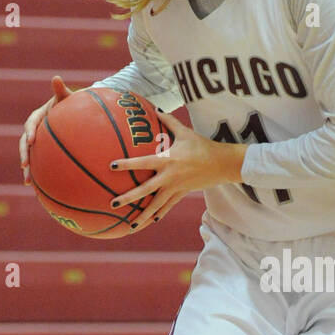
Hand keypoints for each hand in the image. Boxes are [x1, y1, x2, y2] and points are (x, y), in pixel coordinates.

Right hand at [20, 76, 74, 184]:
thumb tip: (56, 78)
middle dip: (24, 155)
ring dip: (29, 170)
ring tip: (28, 183)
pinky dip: (40, 175)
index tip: (32, 140)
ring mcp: (39, 142)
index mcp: (38, 116)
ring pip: (31, 156)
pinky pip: (41, 163)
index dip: (29, 131)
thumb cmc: (72, 103)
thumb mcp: (67, 96)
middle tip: (24, 165)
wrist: (75, 114)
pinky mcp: (45, 152)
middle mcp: (35, 131)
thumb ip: (61, 90)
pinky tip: (42, 189)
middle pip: (25, 143)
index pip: (31, 123)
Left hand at [109, 113, 246, 228]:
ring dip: (142, 216)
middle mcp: (169, 176)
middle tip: (113, 204)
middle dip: (128, 198)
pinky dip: (159, 213)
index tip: (112, 166)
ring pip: (156, 205)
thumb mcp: (185, 132)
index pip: (142, 163)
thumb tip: (155, 108)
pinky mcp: (182, 193)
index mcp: (167, 160)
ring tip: (129, 226)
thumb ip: (169, 121)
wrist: (222, 164)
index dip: (127, 164)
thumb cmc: (203, 146)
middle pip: (145, 190)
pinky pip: (168, 206)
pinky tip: (150, 221)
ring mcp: (176, 187)